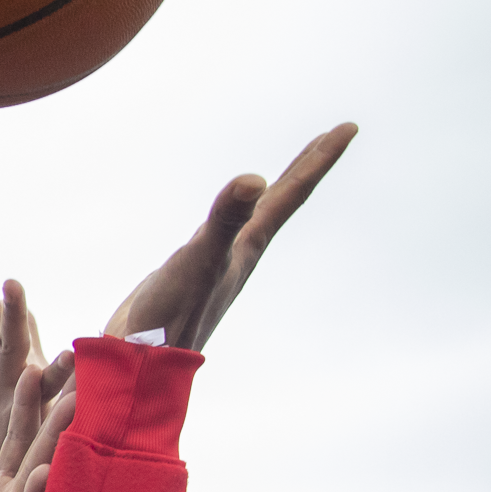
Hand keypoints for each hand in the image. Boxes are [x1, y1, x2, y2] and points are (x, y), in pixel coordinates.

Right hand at [0, 223, 45, 451]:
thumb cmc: (22, 431)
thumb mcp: (23, 374)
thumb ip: (23, 338)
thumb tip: (18, 304)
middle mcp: (2, 369)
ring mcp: (17, 392)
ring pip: (15, 346)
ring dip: (15, 315)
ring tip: (14, 284)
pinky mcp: (42, 417)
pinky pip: (53, 392)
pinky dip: (60, 374)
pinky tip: (72, 355)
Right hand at [99, 123, 354, 352]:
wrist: (141, 364)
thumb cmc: (171, 315)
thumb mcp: (199, 259)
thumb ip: (225, 219)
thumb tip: (255, 181)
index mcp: (247, 247)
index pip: (291, 194)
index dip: (320, 159)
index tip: (349, 127)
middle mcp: (240, 254)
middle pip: (282, 203)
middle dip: (306, 168)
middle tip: (333, 137)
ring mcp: (218, 267)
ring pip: (255, 219)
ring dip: (274, 194)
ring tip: (280, 179)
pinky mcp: (191, 275)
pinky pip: (224, 233)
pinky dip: (232, 217)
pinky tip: (222, 224)